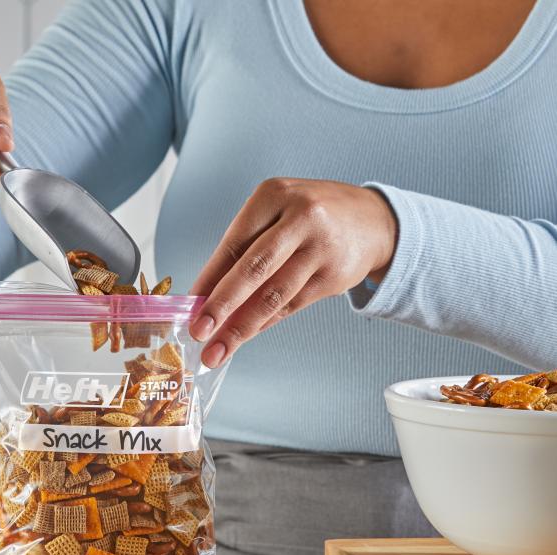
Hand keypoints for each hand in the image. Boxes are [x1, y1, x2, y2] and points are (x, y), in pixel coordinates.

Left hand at [189, 178, 397, 366]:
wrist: (374, 221)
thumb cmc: (311, 217)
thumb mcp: (278, 212)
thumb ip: (245, 247)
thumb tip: (206, 295)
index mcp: (274, 195)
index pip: (233, 243)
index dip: (208, 278)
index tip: (189, 306)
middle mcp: (300, 217)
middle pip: (253, 269)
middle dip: (221, 305)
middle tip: (198, 332)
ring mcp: (321, 248)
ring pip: (273, 295)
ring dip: (241, 327)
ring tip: (218, 351)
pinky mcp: (334, 276)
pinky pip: (291, 305)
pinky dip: (264, 323)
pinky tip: (246, 336)